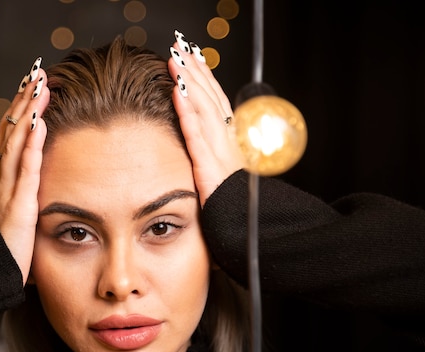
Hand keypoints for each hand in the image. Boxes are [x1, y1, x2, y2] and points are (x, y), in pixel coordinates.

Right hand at [0, 58, 49, 284]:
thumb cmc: (4, 252)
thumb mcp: (12, 218)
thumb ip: (20, 199)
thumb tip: (33, 185)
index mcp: (0, 183)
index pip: (9, 139)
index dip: (18, 113)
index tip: (30, 89)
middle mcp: (0, 182)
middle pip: (9, 133)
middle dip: (23, 102)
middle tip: (36, 74)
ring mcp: (7, 193)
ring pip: (16, 145)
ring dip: (27, 114)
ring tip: (39, 87)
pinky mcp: (18, 207)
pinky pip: (25, 172)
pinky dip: (31, 146)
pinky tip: (39, 123)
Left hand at [167, 30, 244, 206]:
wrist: (250, 231)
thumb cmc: (236, 207)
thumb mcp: (226, 174)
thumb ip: (215, 154)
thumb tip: (202, 139)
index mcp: (231, 142)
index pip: (216, 102)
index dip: (204, 78)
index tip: (192, 58)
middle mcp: (228, 142)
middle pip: (211, 99)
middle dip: (196, 72)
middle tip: (180, 48)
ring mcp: (221, 153)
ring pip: (204, 110)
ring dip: (189, 84)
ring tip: (175, 61)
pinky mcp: (211, 168)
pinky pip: (198, 136)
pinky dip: (187, 113)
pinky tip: (176, 95)